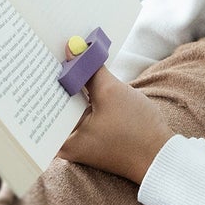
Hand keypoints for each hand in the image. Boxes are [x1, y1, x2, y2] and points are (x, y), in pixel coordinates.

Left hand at [55, 41, 176, 184]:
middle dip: (59, 77)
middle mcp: (65, 144)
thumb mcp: (111, 92)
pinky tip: (87, 75)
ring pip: (71, 105)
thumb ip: (89, 70)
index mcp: (61, 141)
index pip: (44, 102)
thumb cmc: (136, 131)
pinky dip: (85, 95)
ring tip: (70, 57)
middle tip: (55, 48)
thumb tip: (72, 49)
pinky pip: (83, 111)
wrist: (161, 156)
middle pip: (57, 102)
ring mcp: (79, 141)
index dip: (43, 76)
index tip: (43, 52)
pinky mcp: (93, 137)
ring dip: (74, 84)